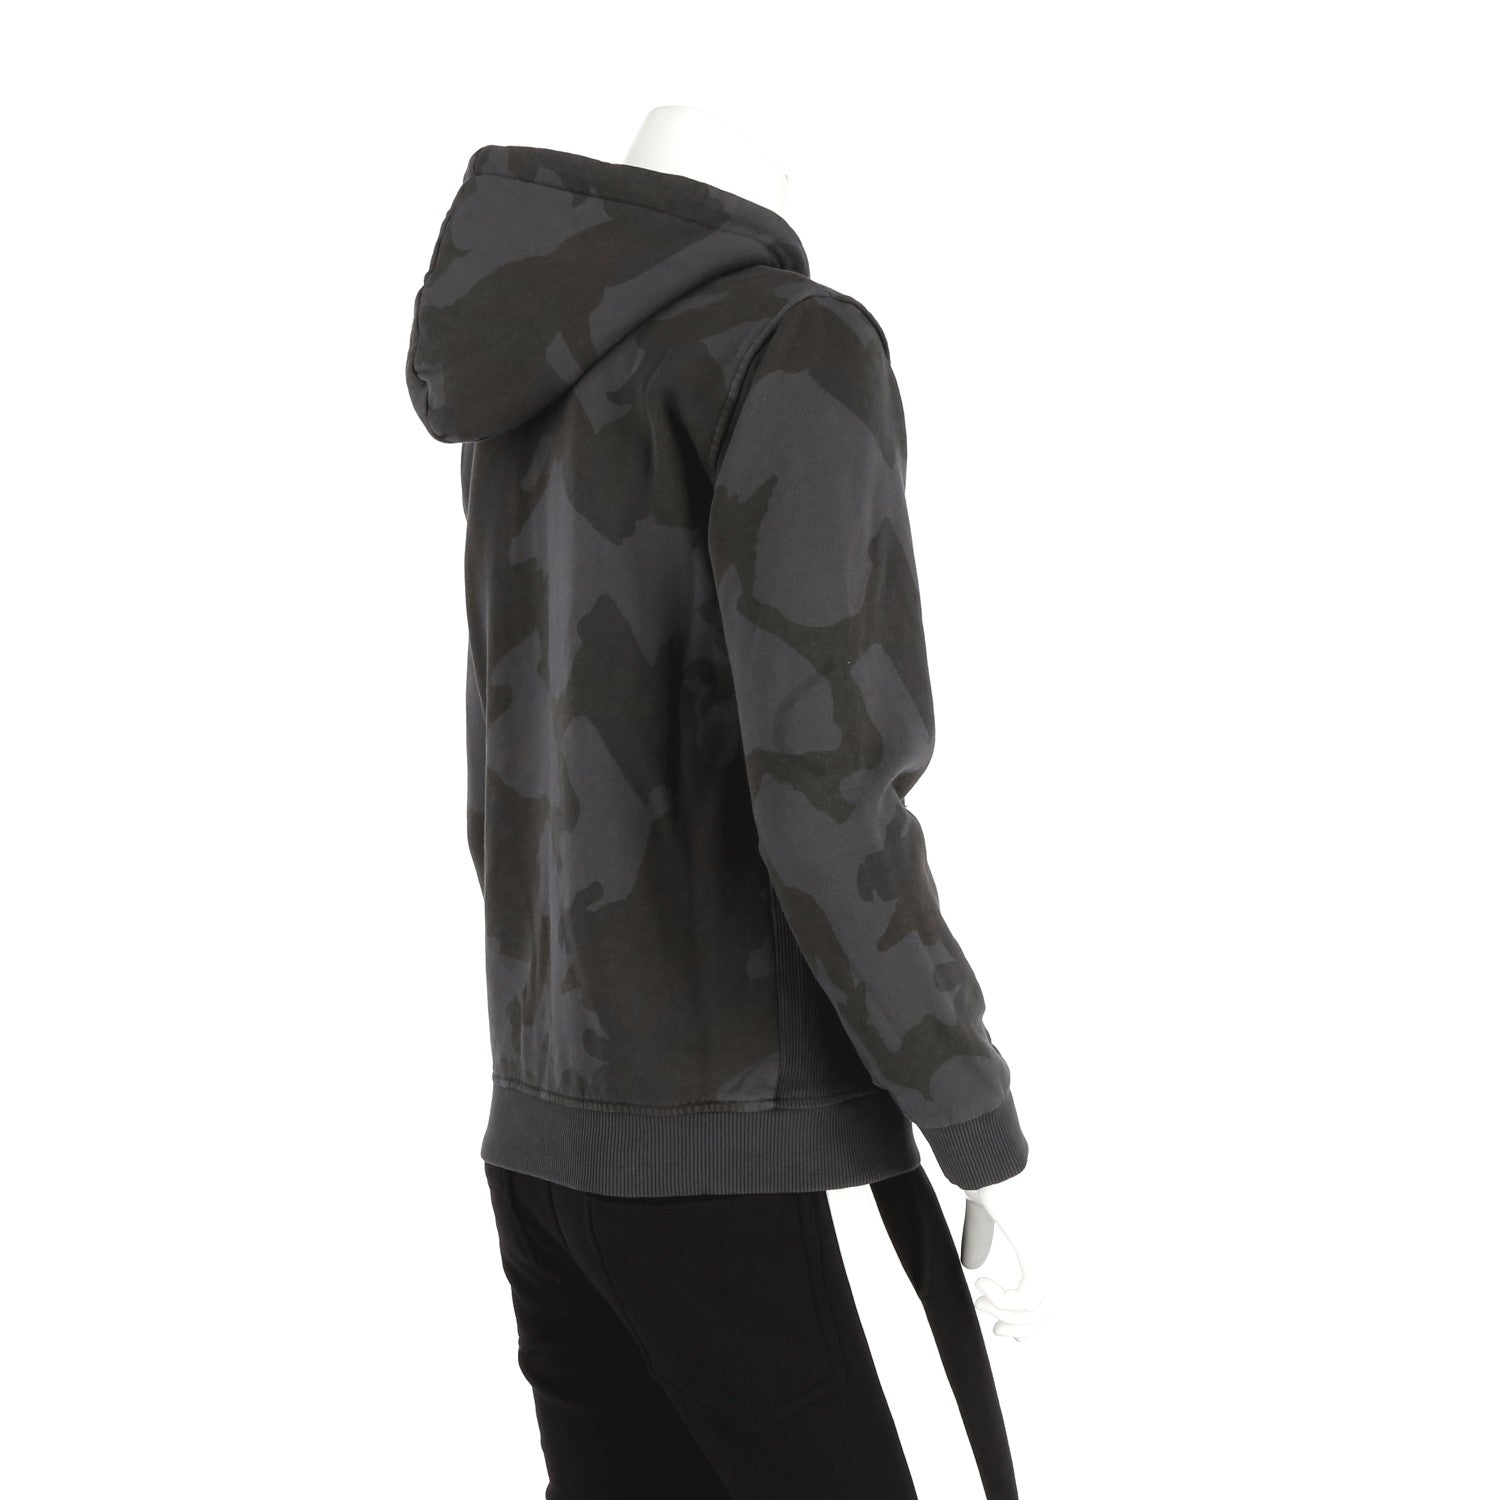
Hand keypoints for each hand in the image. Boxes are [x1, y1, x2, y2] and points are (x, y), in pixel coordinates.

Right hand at [960, 1178, 1052, 1341]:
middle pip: (1058, 1310)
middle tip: (995, 1330)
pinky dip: (1002, 1300)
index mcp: (1058, 1239)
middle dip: (1024, 1326)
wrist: (985, 1155)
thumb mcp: (986, 1212)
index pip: (1064, 1296)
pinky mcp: (1040, 1252)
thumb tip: (972, 1265)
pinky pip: (1027, 1298)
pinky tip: (981, 1285)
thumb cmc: (986, 1171)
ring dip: (1008, 1314)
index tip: (1010, 1329)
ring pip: (1043, 1308)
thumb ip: (982, 1237)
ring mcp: (1057, 1250)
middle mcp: (1066, 1248)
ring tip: (981, 1302)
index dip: (1039, 1320)